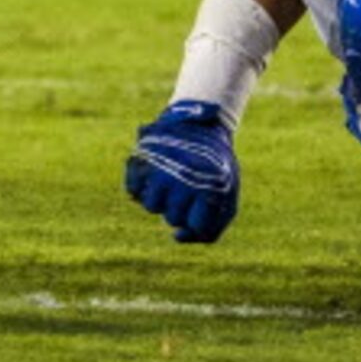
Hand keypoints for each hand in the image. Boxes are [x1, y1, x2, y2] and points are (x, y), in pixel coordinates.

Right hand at [124, 100, 240, 243]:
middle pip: (172, 218)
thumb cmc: (216, 168)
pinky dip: (142, 187)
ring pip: (151, 206)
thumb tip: (175, 237)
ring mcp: (160, 170)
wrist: (202, 124)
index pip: (195, 226)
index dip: (198, 219)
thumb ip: (210, 229)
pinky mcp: (142, 159)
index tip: (203, 204)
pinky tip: (155, 175)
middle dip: (180, 207)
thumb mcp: (227, 197)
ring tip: (172, 180)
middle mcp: (183, 181)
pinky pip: (133, 191)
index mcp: (208, 190)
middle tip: (189, 186)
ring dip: (161, 198)